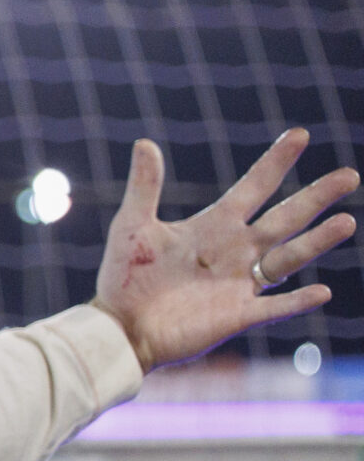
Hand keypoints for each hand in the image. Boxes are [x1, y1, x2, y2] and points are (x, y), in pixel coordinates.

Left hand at [90, 131, 356, 372]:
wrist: (119, 326)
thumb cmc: (123, 277)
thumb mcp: (132, 226)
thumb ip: (144, 187)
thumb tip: (144, 143)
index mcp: (214, 225)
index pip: (254, 187)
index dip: (275, 162)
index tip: (300, 134)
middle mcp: (236, 249)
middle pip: (285, 218)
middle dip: (316, 197)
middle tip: (350, 175)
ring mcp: (241, 282)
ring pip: (290, 257)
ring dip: (317, 241)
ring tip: (346, 221)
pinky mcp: (239, 314)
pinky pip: (275, 306)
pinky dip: (297, 300)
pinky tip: (322, 292)